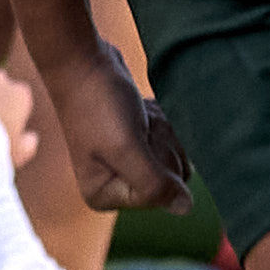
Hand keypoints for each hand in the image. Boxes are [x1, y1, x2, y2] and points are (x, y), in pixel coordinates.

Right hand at [44, 41, 190, 212]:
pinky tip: (140, 110)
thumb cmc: (98, 104)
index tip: (135, 139)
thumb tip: (186, 209)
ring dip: (162, 129)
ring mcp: (127, 161)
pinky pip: (169, 137)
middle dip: (161, 144)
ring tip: (136, 115)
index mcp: (104, 194)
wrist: (84, 61)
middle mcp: (115, 183)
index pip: (158, 196)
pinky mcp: (137, 139)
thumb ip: (155, 184)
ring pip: (174, 154)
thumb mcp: (126, 148)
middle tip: (136, 124)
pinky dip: (161, 120)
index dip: (157, 164)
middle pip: (171, 177)